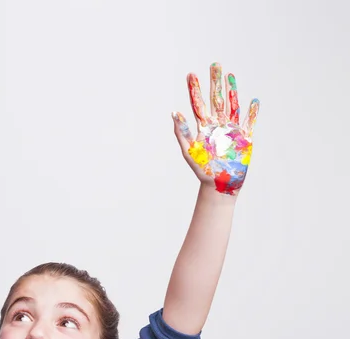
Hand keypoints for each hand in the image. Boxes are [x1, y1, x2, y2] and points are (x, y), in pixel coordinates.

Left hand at [172, 63, 258, 194]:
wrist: (218, 184)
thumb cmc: (202, 170)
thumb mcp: (189, 151)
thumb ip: (182, 132)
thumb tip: (174, 113)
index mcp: (203, 128)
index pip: (198, 104)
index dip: (194, 90)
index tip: (191, 74)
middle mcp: (217, 126)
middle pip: (216, 99)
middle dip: (215, 82)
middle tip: (215, 64)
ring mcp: (231, 130)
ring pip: (232, 106)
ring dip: (232, 91)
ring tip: (230, 75)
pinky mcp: (244, 138)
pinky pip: (250, 122)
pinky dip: (252, 112)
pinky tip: (253, 101)